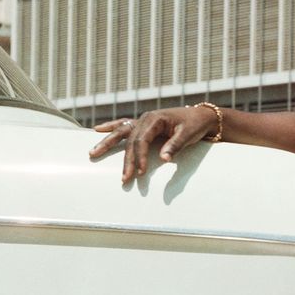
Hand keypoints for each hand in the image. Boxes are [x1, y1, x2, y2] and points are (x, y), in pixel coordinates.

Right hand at [89, 105, 217, 182]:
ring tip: (93, 153)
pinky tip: (97, 130)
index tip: (141, 172)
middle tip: (124, 178)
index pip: (142, 140)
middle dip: (126, 160)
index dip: (140, 157)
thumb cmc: (194, 125)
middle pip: (130, 141)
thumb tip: (164, 159)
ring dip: (107, 143)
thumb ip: (175, 146)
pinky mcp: (143, 124)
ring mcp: (142, 120)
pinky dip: (111, 127)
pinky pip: (123, 125)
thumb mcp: (188, 134)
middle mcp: (145, 118)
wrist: (201, 116)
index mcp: (155, 119)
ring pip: (121, 132)